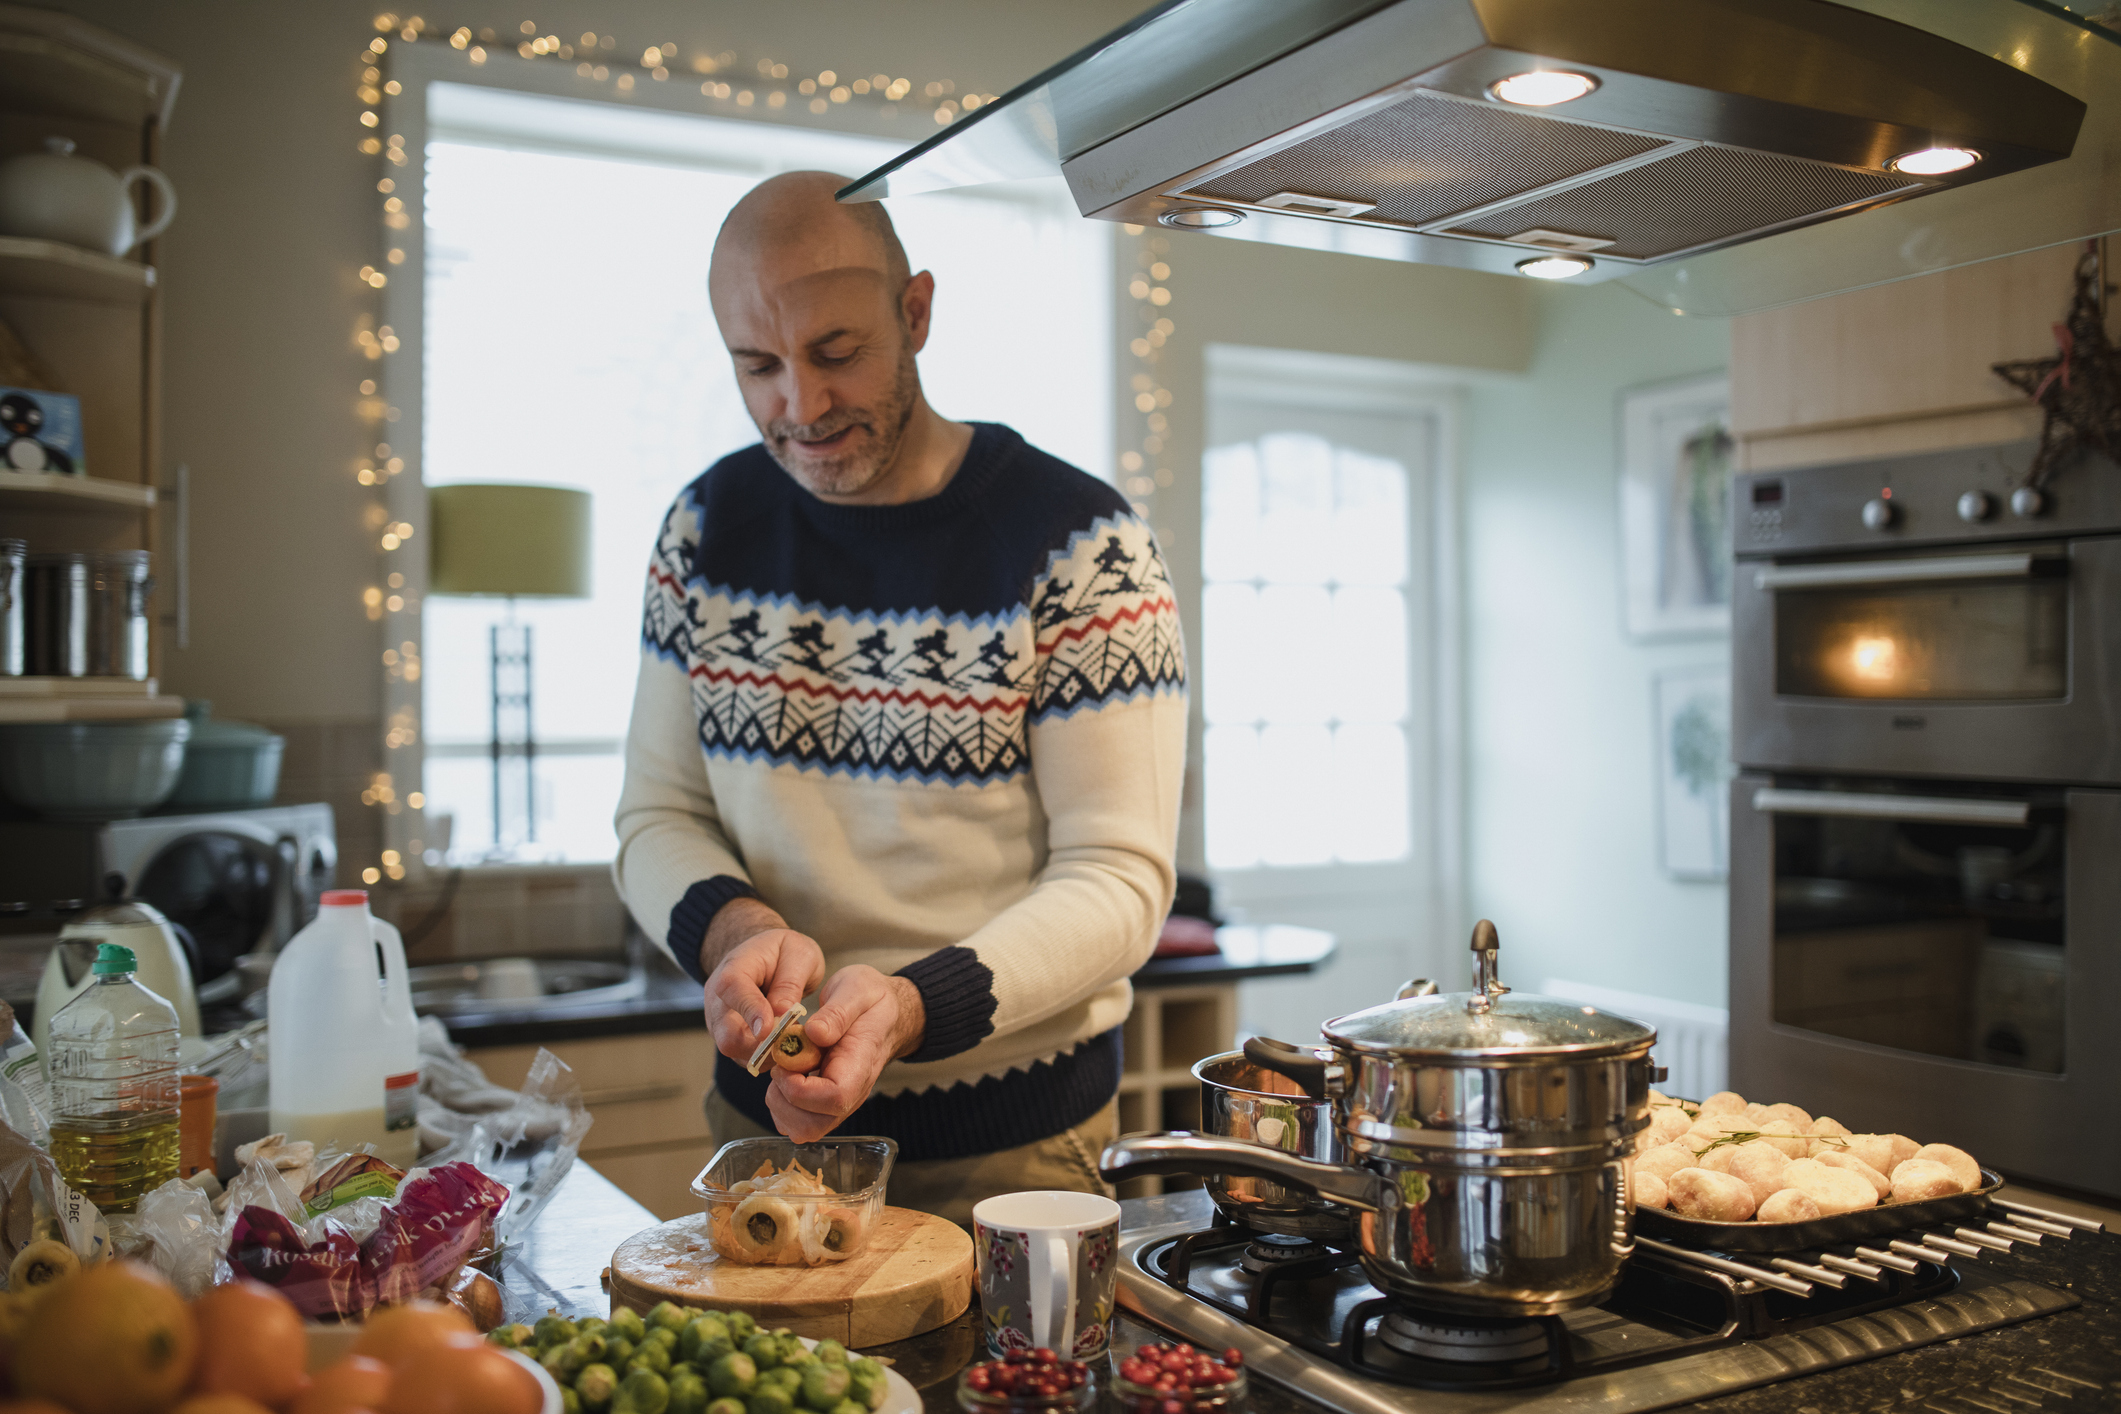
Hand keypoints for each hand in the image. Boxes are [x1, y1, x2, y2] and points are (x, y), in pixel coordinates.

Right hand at [702, 910, 825, 1066]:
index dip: (751, 1012)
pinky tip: (785, 1049)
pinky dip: (766, 1059)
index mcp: (733, 969)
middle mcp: (719, 1000)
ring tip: (793, 1044)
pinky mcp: (731, 1040)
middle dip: (760, 1046)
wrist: (763, 956)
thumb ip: (790, 983)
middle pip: (727, 1034)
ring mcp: (721, 1024)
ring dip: (766, 1055)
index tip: (770, 1029)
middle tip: (791, 1044)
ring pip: (736, 1052)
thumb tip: (782, 1015)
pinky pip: (744, 1058)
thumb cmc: (782, 953)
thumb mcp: (797, 954)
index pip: (733, 989)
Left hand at [765, 965, 926, 1142]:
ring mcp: (837, 1104)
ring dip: (779, 1103)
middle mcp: (850, 1094)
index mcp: (859, 1066)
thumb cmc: (872, 1003)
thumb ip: (837, 1011)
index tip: (786, 1060)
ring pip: (801, 1130)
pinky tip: (786, 1074)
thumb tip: (813, 1033)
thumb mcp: (857, 989)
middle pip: (812, 1126)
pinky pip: (796, 1122)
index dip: (799, 1088)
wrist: (887, 1015)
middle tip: (781, 1064)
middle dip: (782, 1099)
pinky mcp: (823, 1105)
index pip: (832, 1098)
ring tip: (784, 1068)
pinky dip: (780, 1104)